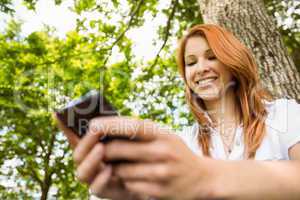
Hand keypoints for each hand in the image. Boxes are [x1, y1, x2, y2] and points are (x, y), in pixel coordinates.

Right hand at [54, 114, 144, 199]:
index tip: (57, 113)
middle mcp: (90, 164)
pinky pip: (96, 189)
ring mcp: (95, 179)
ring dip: (90, 160)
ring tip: (101, 148)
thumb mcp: (127, 139)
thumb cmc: (135, 155)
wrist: (149, 179)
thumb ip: (116, 130)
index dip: (65, 126)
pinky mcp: (106, 192)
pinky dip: (100, 179)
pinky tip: (109, 169)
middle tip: (95, 131)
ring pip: (81, 173)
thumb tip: (107, 117)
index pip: (75, 137)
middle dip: (85, 143)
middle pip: (77, 155)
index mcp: (93, 149)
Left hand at [88, 116, 216, 199]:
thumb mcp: (165, 136)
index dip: (107, 124)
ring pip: (119, 170)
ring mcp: (160, 173)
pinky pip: (129, 185)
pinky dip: (125, 181)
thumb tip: (109, 128)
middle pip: (117, 149)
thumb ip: (142, 132)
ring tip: (117, 164)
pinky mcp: (158, 191)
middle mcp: (162, 152)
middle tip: (98, 150)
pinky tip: (132, 177)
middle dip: (102, 151)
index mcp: (162, 134)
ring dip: (113, 168)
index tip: (92, 125)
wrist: (202, 178)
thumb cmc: (177, 153)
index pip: (130, 126)